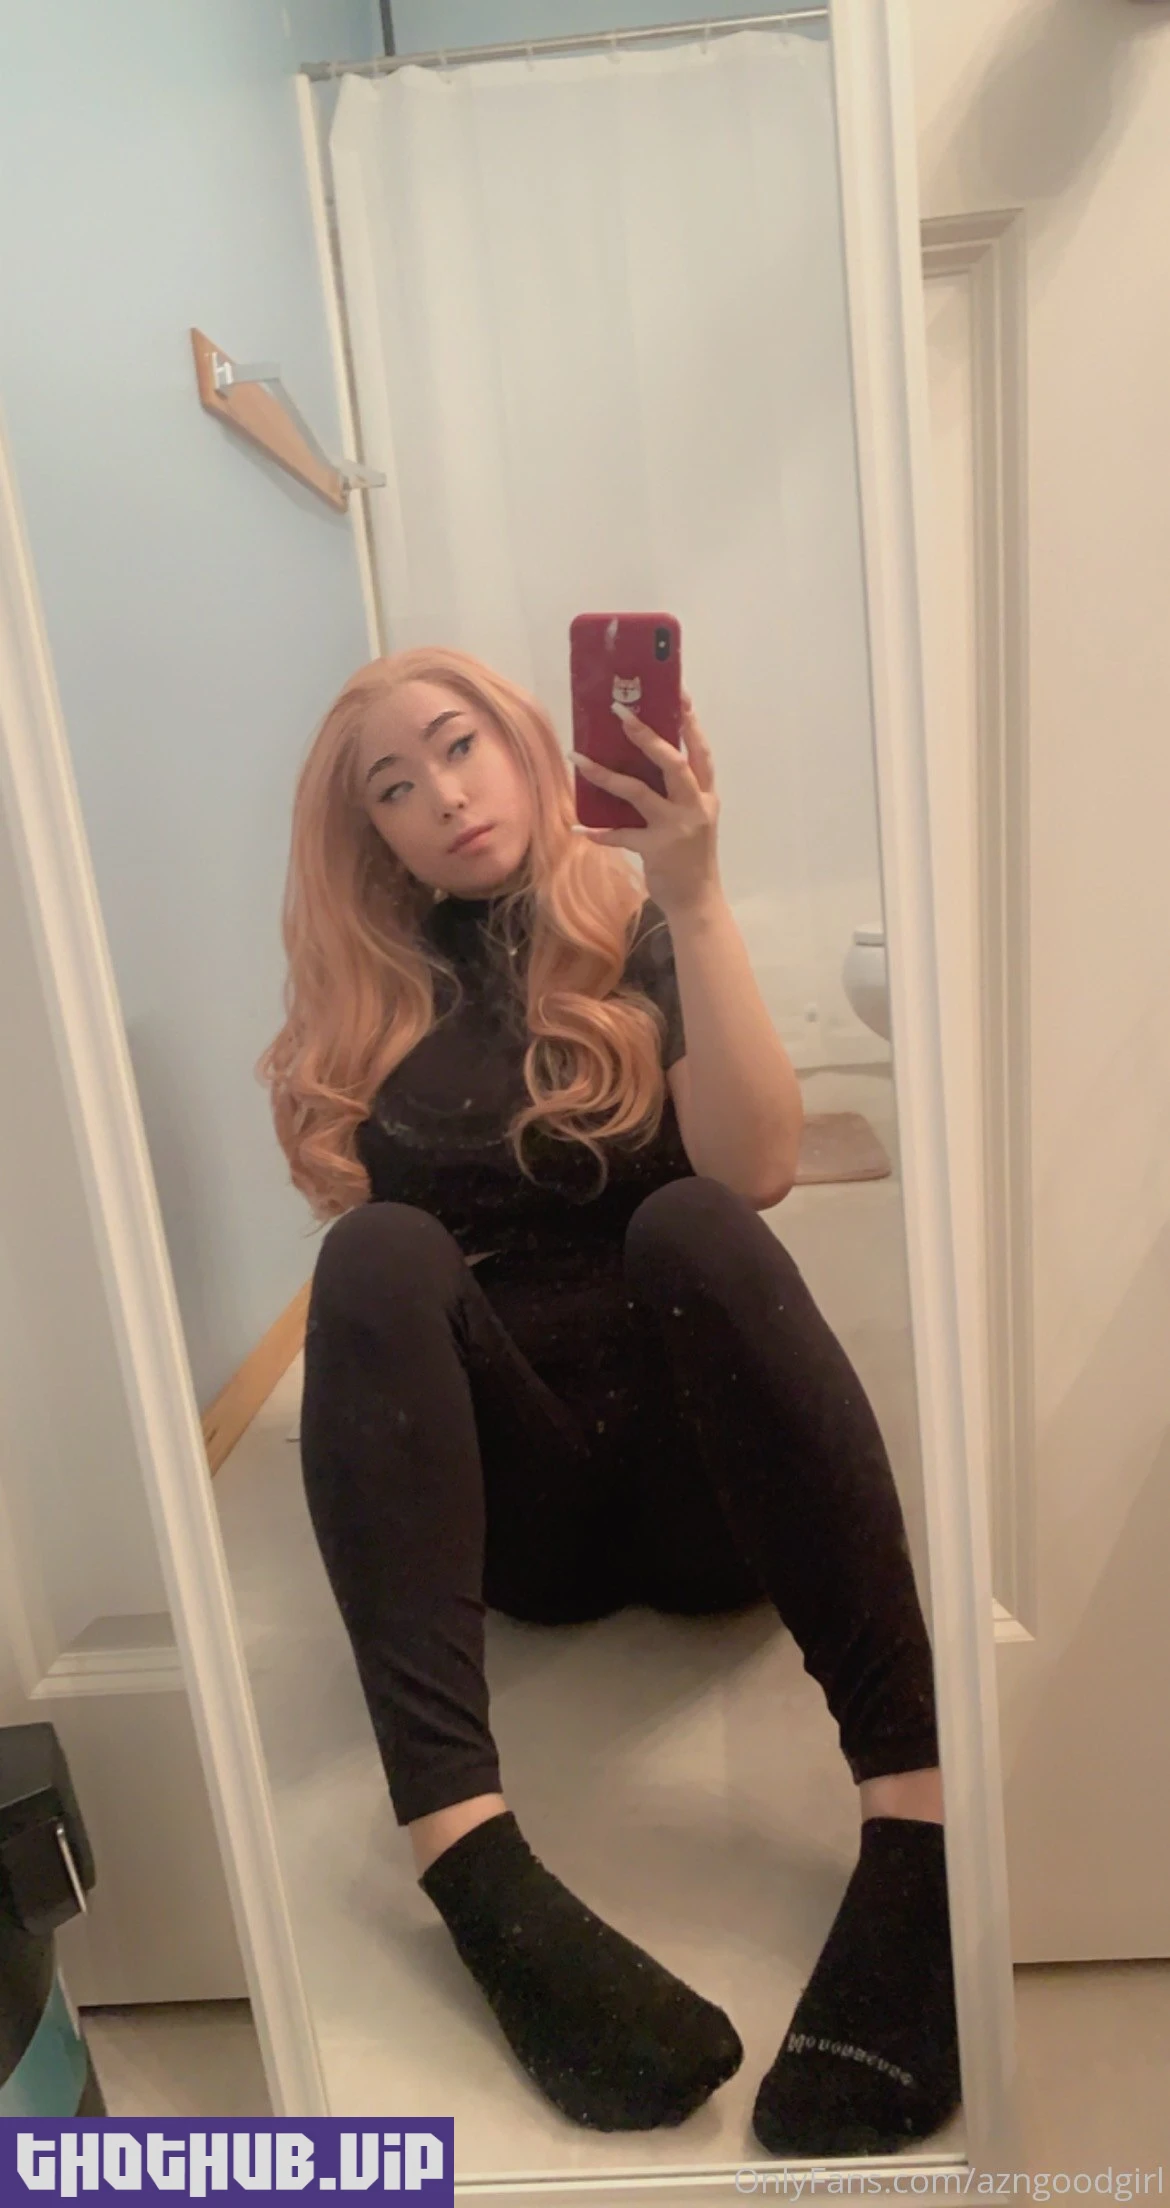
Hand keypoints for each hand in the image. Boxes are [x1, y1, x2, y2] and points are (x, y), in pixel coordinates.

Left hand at [571, 692, 720, 915]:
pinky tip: (579, 827)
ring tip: (578, 759)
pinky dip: (599, 831)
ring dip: (605, 774)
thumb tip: (641, 763)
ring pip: (639, 792)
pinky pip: (621, 835)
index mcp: (706, 796)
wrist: (697, 901)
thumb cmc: (691, 857)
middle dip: (646, 735)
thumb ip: (677, 794)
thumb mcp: (694, 820)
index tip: (678, 695)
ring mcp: (676, 827)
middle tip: (621, 712)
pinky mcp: (656, 849)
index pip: (701, 752)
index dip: (691, 724)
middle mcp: (695, 807)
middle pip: (672, 762)